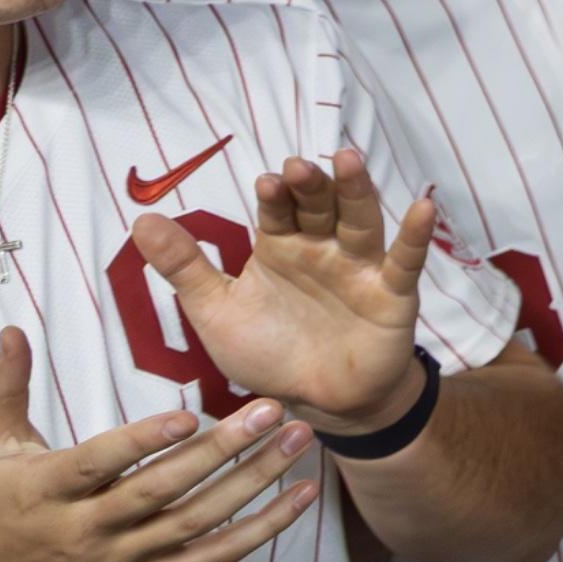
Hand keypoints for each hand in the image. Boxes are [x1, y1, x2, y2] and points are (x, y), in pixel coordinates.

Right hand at [0, 331, 319, 561]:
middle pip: (162, 492)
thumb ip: (3, 387)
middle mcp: (88, 530)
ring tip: (298, 439)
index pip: (99, 464)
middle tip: (271, 410)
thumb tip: (12, 331)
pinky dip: (262, 530)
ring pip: (197, 523)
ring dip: (255, 482)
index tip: (190, 415)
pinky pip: (213, 558)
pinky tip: (301, 497)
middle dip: (221, 452)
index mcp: (47, 492)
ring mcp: (121, 560)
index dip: (143, 442)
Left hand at [134, 149, 433, 437]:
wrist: (318, 401)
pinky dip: (415, 236)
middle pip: (320, 207)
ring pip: (360, 221)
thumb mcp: (216, 311)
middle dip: (311, 186)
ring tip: (349, 161)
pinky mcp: (391, 295)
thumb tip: (140, 219)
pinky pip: (405, 262)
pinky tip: (423, 208)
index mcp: (282, 248)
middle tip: (298, 167)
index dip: (275, 196)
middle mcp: (322, 250)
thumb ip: (183, 267)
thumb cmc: (268, 351)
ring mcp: (359, 269)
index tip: (267, 181)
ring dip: (356, 191)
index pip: (279, 211)